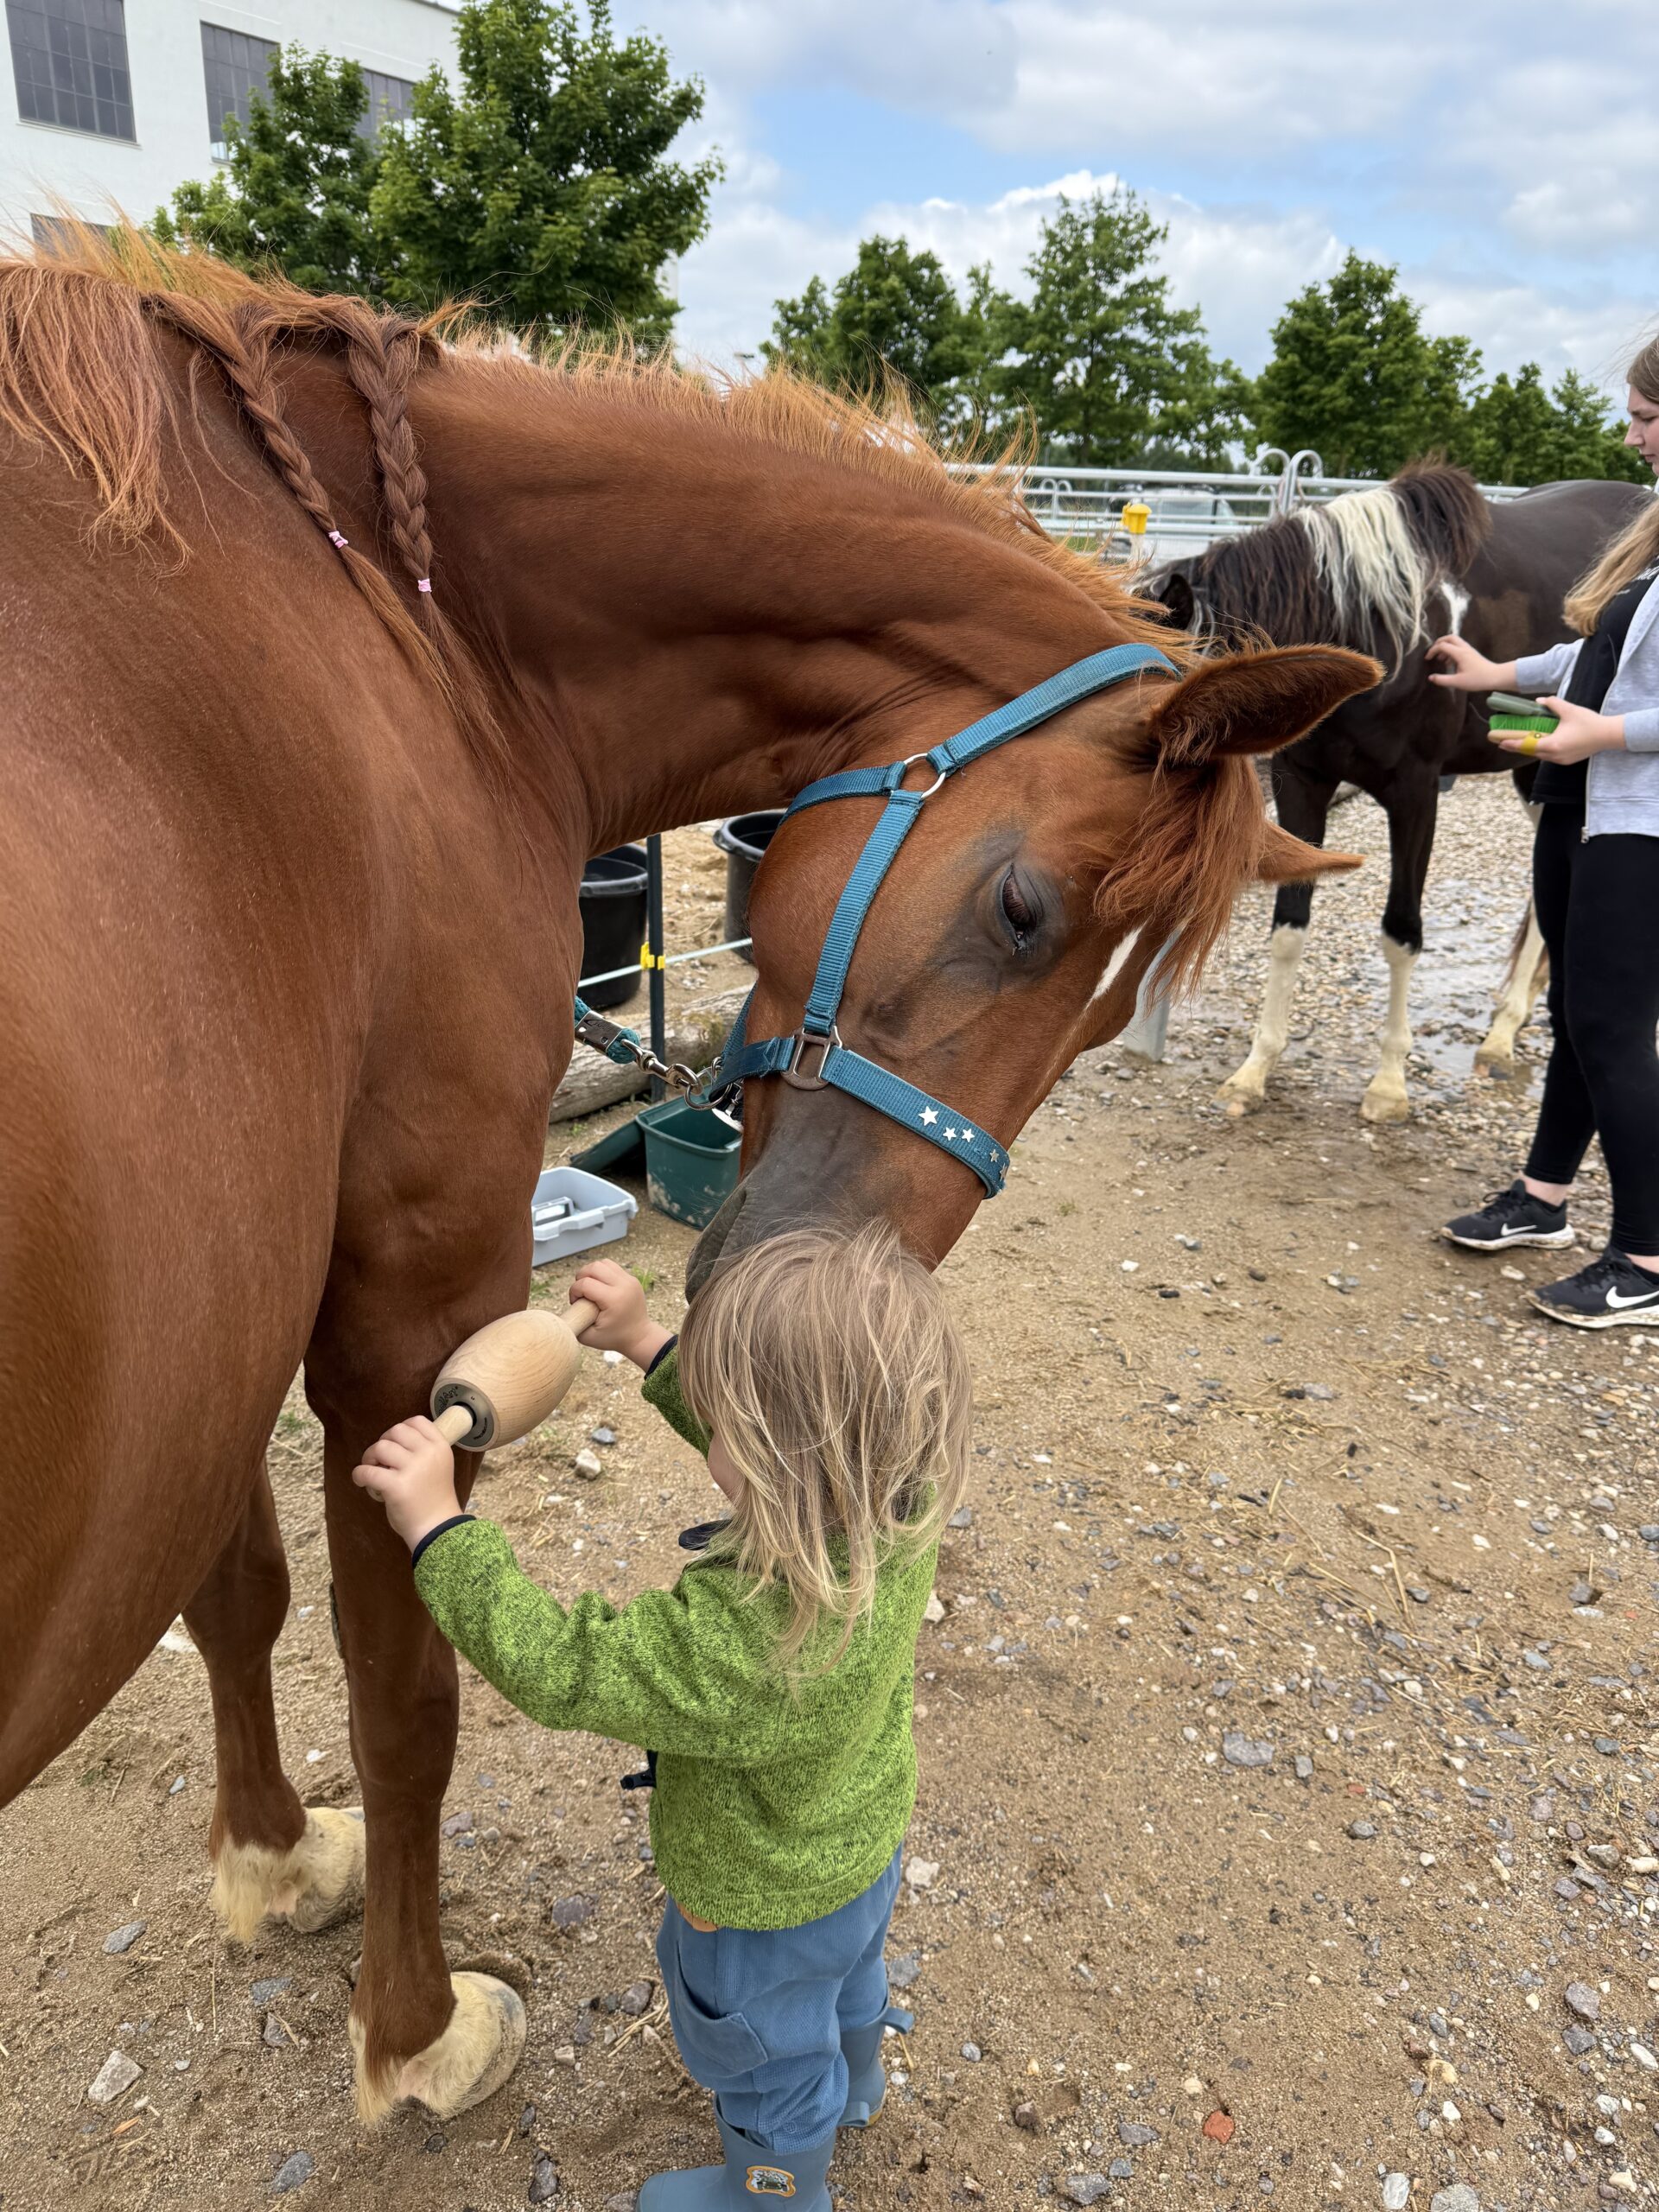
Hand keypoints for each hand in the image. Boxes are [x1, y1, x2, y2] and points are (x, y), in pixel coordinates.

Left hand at [352, 1417, 461, 1551]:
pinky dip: (359, 1475)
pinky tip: (362, 1481)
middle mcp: (429, 1454)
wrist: (437, 1529)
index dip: (401, 1429)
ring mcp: (413, 1469)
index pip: (417, 1421)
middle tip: (380, 1459)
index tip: (395, 1444)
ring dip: (370, 1457)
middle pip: (396, 1431)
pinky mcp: (396, 1486)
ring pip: (380, 1447)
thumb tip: (391, 1441)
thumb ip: (422, 1451)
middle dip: (383, 1442)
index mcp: (441, 1447)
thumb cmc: (434, 1500)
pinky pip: (367, 1471)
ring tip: (372, 1471)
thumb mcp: (438, 1467)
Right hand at [570, 1257, 671, 1368]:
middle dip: (581, 1277)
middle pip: (594, 1267)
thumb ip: (573, 1324)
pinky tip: (599, 1286)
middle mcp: (623, 1286)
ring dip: (591, 1272)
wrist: (640, 1337)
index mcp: (614, 1299)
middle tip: (581, 1293)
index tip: (576, 1303)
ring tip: (589, 1287)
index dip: (574, 1291)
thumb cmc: (614, 1338)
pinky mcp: (632, 1278)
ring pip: (603, 1263)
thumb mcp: (588, 1337)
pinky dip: (602, 1273)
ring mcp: (630, 1280)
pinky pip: (612, 1267)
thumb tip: (563, 1312)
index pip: (585, 1283)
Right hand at [1426, 635, 1506, 690]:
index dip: (1432, 650)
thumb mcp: (1457, 682)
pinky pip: (1459, 647)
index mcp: (1460, 653)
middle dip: (1439, 643)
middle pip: (1449, 637)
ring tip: (1441, 660)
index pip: (1442, 646)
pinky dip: (1451, 651)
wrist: (1495, 676)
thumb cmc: (1477, 679)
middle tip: (1433, 652)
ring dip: (1446, 647)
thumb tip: (1431, 677)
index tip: (1427, 659)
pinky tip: (1450, 663)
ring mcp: (1469, 650)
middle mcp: (1464, 648)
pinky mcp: (1472, 653)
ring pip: (1455, 641)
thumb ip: (1442, 680)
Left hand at [1498, 697, 1625, 765]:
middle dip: (1517, 747)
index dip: (1512, 744)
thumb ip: (1552, 704)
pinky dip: (1541, 750)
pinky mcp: (1567, 761)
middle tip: (1503, 741)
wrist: (1608, 735)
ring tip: (1518, 742)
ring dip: (1529, 749)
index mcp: (1553, 744)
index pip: (1527, 745)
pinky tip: (1537, 744)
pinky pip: (1549, 756)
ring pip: (1540, 755)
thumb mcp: (1569, 710)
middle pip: (1531, 752)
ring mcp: (1561, 760)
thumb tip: (1538, 701)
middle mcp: (1555, 755)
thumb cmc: (1589, 722)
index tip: (1499, 741)